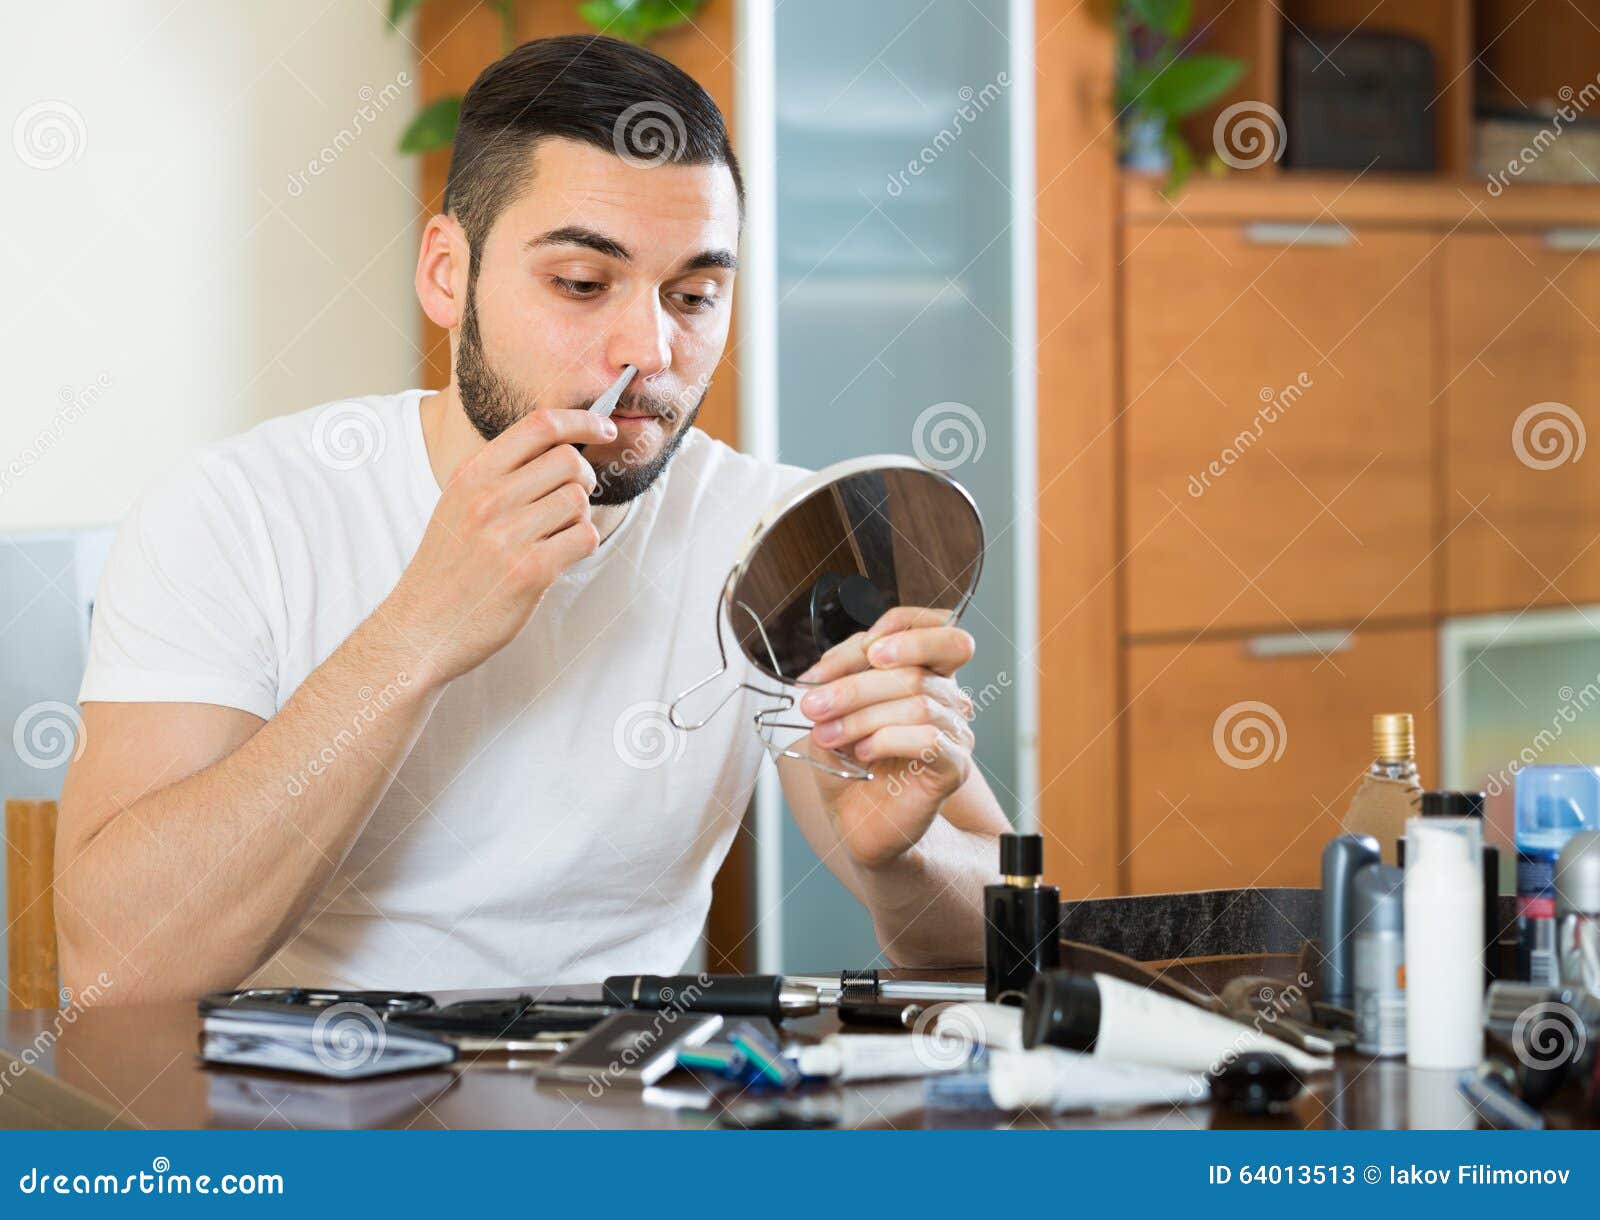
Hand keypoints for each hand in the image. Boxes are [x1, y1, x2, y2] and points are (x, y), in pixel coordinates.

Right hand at [383, 407, 616, 685]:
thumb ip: (500, 476)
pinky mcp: (530, 571)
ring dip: (579, 517)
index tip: (604, 428)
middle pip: (569, 461)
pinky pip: (584, 537)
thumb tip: (561, 448)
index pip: (538, 425)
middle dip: (584, 478)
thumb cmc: (447, 569)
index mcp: (471, 475)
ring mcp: (508, 535)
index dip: (581, 421)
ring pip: (579, 500)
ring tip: (555, 536)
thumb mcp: (458, 505)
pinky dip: (581, 545)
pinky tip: (558, 557)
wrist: (420, 628)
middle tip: (572, 500)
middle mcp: (488, 499)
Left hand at [795, 606, 976, 868]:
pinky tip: (862, 753)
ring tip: (827, 734)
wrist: (858, 823)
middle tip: (813, 704)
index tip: (841, 659)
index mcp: (924, 671)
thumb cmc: (851, 765)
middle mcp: (948, 696)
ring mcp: (955, 731)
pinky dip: (887, 739)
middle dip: (853, 685)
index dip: (894, 628)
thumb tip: (824, 672)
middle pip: (914, 669)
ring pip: (918, 702)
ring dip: (861, 716)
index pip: (935, 625)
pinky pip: (928, 738)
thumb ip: (838, 682)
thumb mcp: (834, 713)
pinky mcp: (953, 766)